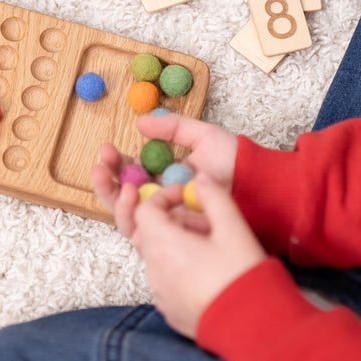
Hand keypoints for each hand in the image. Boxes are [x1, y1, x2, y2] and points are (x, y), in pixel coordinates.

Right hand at [89, 115, 239, 238]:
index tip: (106, 149)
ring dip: (117, 203)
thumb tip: (140, 123)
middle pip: (122, 199)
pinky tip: (135, 203)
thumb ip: (173, 127)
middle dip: (107, 184)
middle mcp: (162, 200)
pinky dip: (135, 221)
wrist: (259, 186)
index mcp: (163, 177)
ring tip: (123, 186)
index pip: (130, 174)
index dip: (115, 164)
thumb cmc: (236, 163)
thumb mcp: (203, 136)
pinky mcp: (177, 237)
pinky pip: (147, 236)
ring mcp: (169, 220)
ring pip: (129, 219)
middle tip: (101, 167)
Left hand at [133, 177, 265, 338]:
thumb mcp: (234, 229)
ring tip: (213, 249)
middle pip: (152, 234)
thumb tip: (201, 179)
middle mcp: (154, 271)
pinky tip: (210, 273)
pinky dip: (181, 269)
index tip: (186, 195)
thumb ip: (214, 197)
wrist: (252, 327)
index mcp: (164, 246)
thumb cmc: (243, 276)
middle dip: (175, 222)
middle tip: (207, 224)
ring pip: (160, 258)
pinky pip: (167, 281)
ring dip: (179, 246)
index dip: (164, 196)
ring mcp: (160, 294)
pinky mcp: (169, 310)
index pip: (146, 211)